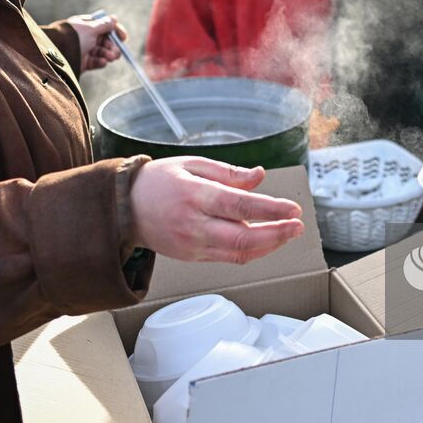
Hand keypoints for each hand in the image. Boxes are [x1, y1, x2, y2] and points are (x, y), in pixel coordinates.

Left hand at [67, 12, 125, 71]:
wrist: (55, 54)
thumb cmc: (73, 37)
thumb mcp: (91, 28)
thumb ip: (104, 24)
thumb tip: (114, 18)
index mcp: (86, 25)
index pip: (104, 26)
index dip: (115, 31)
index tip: (123, 37)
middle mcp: (85, 37)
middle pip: (105, 40)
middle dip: (112, 46)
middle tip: (117, 52)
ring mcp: (84, 50)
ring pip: (101, 52)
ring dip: (108, 54)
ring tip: (111, 57)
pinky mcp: (82, 62)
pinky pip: (95, 62)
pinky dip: (100, 62)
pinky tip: (103, 62)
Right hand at [129, 157, 303, 263]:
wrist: (125, 207)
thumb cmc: (159, 181)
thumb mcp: (193, 164)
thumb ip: (229, 173)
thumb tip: (259, 176)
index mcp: (194, 195)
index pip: (240, 206)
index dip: (271, 210)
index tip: (293, 209)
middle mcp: (193, 224)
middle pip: (243, 237)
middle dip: (277, 234)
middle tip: (298, 226)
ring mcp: (192, 245)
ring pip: (239, 253)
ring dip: (269, 245)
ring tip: (288, 233)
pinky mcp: (192, 257)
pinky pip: (228, 258)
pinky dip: (251, 251)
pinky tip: (266, 240)